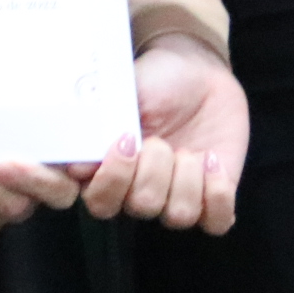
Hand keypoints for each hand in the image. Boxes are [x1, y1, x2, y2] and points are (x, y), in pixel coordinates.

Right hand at [72, 32, 244, 231]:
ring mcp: (176, 195)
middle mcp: (140, 188)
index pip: (98, 200)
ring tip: (189, 150)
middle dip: (154, 169)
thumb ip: (103, 126)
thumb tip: (77, 164)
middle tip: (158, 139)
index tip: (124, 142)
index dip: (109, 182)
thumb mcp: (126, 93)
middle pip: (140, 206)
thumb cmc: (156, 80)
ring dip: (186, 178)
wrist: (199, 71)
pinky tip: (212, 161)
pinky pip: (216, 221)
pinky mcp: (213, 198)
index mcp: (111, 167)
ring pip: (177, 215)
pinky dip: (216, 193)